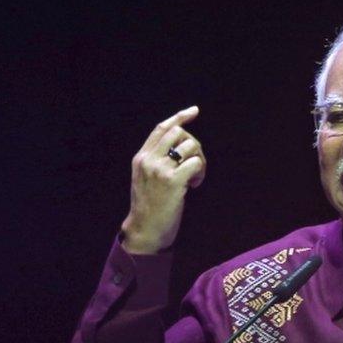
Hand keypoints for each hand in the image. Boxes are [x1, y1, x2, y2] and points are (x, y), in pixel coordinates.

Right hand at [120, 106, 206, 253]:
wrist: (145, 230)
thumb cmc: (149, 207)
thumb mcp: (145, 179)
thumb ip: (156, 161)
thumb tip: (180, 146)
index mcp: (141, 158)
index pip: (161, 128)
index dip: (179, 117)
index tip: (194, 111)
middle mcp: (148, 160)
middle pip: (178, 133)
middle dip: (194, 144)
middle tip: (197, 163)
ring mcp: (159, 170)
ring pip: (190, 146)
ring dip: (200, 160)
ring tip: (195, 178)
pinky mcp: (172, 181)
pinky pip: (196, 163)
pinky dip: (201, 172)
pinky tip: (195, 185)